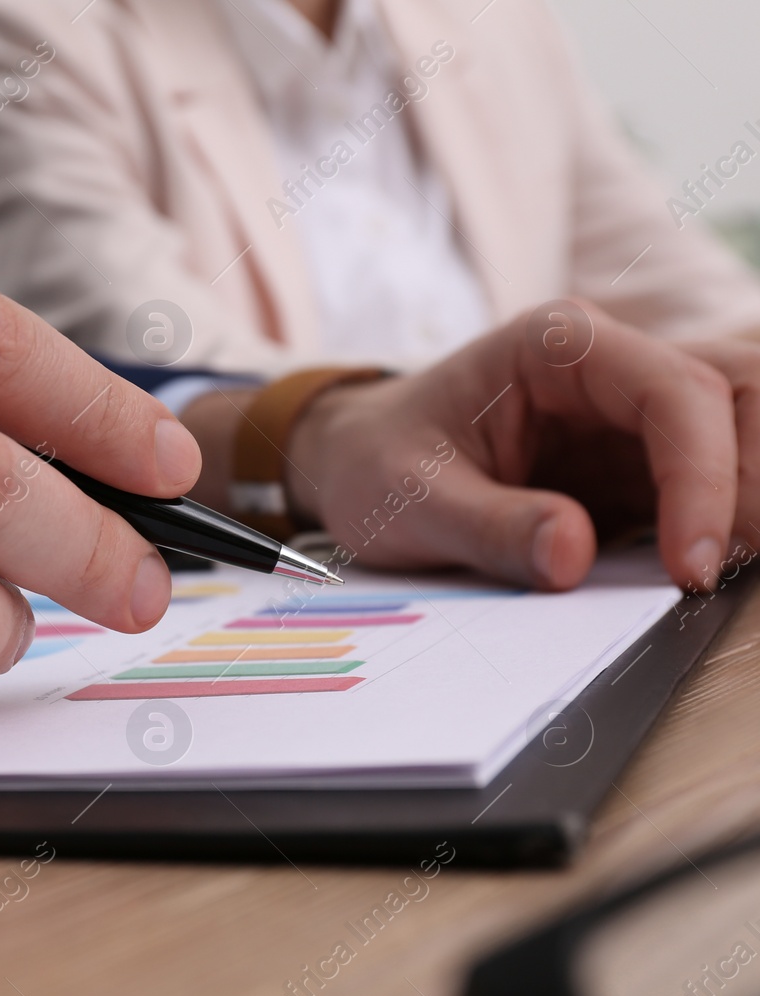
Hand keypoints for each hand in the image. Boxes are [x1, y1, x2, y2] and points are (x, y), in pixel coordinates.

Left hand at [286, 300, 738, 591]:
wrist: (355, 463)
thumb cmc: (375, 464)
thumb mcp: (409, 501)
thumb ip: (489, 527)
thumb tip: (572, 554)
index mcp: (557, 346)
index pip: (675, 390)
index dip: (703, 475)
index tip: (692, 563)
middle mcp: (610, 365)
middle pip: (739, 391)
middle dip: (750, 475)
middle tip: (726, 567)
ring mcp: (631, 413)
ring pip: (743, 427)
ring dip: (749, 494)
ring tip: (724, 570)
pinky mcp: (638, 465)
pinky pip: (715, 480)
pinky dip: (731, 519)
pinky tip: (715, 568)